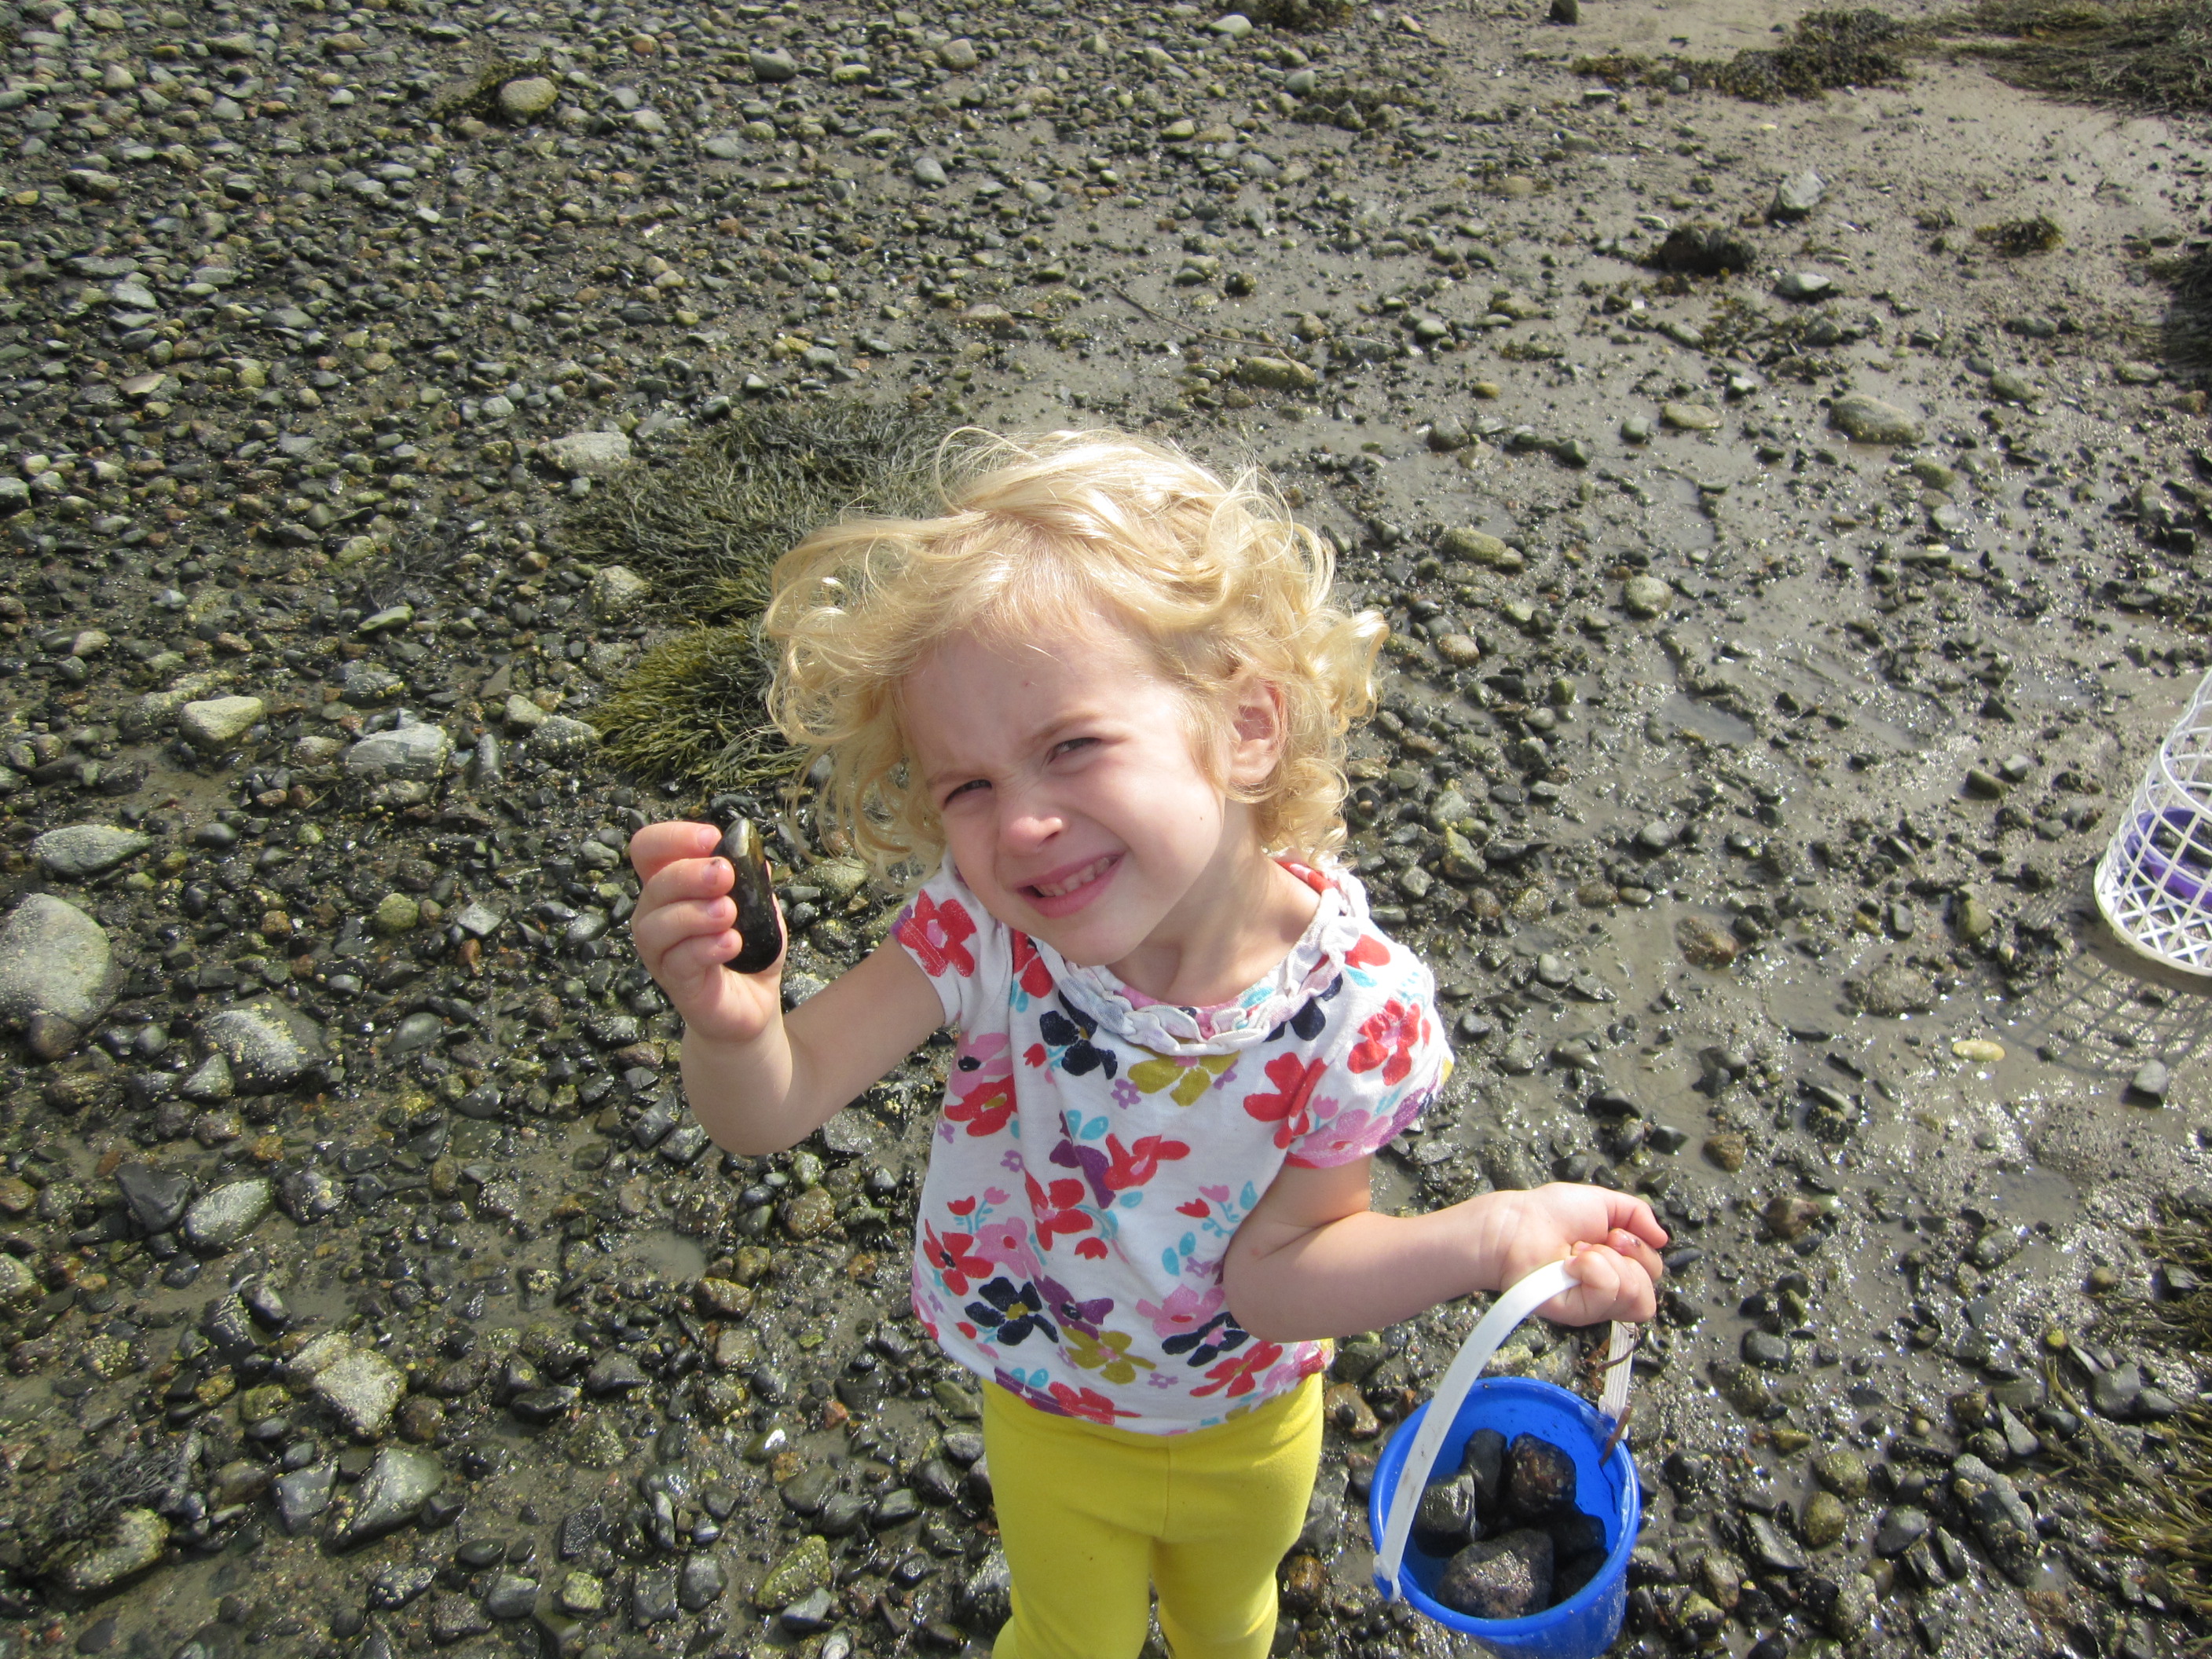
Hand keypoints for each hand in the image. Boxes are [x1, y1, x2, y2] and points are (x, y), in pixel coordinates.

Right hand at [629, 820, 785, 1047]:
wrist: (753, 1002)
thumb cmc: (748, 947)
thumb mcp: (757, 905)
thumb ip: (751, 878)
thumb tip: (750, 849)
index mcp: (671, 886)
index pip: (648, 849)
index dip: (672, 837)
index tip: (711, 839)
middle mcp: (655, 915)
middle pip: (654, 884)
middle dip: (690, 874)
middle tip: (725, 874)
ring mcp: (661, 952)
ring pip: (655, 925)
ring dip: (694, 913)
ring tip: (729, 912)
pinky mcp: (676, 984)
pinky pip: (679, 961)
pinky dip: (706, 947)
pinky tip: (732, 943)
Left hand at [1482, 1183, 1668, 1325]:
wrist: (1515, 1225)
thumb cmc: (1548, 1213)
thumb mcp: (1603, 1202)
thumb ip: (1638, 1214)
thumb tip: (1664, 1238)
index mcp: (1617, 1264)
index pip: (1653, 1272)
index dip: (1640, 1249)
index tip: (1613, 1232)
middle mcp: (1609, 1287)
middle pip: (1650, 1289)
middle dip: (1630, 1255)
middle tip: (1600, 1240)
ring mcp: (1594, 1303)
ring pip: (1637, 1298)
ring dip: (1609, 1263)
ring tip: (1579, 1252)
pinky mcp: (1579, 1313)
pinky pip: (1608, 1296)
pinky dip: (1593, 1270)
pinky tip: (1570, 1263)